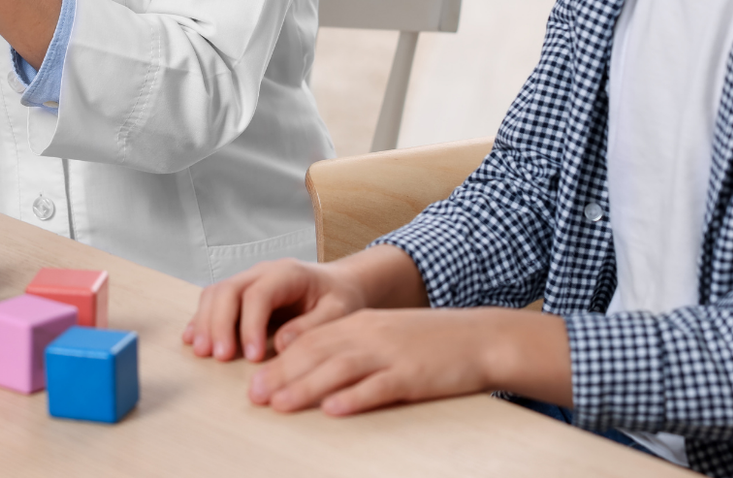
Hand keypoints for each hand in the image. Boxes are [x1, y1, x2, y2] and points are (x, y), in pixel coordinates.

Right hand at [183, 258, 370, 362]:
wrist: (337, 285)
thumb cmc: (339, 299)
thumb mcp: (339, 312)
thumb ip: (312, 326)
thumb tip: (282, 342)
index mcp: (288, 273)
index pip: (259, 294)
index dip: (250, 326)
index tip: (253, 357)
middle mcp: (263, 272)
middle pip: (229, 290)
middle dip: (219, 324)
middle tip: (219, 357)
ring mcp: (248, 280)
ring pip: (216, 293)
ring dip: (205, 322)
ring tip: (202, 352)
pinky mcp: (240, 293)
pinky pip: (213, 300)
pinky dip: (200, 319)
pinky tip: (192, 339)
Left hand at [247, 306, 561, 415]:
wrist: (479, 338)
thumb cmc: (430, 342)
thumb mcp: (384, 335)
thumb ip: (352, 348)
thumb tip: (314, 372)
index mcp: (360, 324)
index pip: (310, 339)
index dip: (278, 360)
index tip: (252, 380)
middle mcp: (369, 334)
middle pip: (316, 353)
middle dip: (281, 374)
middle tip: (253, 396)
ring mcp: (390, 354)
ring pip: (339, 368)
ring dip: (305, 386)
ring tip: (279, 404)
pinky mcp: (412, 375)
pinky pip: (378, 386)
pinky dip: (354, 398)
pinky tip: (334, 409)